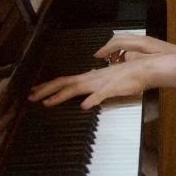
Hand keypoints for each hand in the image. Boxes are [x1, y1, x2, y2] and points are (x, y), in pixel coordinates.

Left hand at [29, 61, 148, 109]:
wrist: (145, 69)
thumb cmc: (128, 76)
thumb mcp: (107, 83)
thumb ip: (95, 88)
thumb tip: (85, 96)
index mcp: (89, 77)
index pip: (65, 81)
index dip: (49, 86)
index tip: (35, 91)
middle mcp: (91, 79)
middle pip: (65, 83)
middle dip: (46, 90)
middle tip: (30, 98)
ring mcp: (100, 84)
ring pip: (76, 88)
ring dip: (61, 96)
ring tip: (47, 103)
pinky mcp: (112, 88)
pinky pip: (101, 95)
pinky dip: (91, 100)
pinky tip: (84, 106)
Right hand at [92, 34, 175, 60]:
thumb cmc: (168, 59)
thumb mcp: (148, 60)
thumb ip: (132, 58)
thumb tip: (119, 59)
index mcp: (140, 42)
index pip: (118, 41)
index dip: (106, 48)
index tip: (98, 56)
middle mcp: (141, 40)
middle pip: (119, 38)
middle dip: (109, 47)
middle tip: (102, 57)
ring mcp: (145, 42)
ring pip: (125, 41)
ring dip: (116, 50)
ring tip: (113, 61)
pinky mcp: (149, 46)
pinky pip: (131, 46)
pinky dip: (124, 52)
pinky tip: (125, 62)